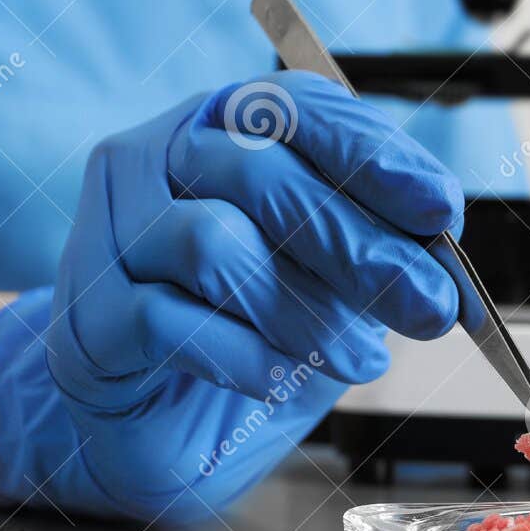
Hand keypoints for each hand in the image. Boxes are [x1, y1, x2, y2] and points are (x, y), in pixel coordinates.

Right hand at [0, 71, 461, 522]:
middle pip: (259, 172)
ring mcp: (112, 234)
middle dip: (359, 245)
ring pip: (212, 242)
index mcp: (224, 128)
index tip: (441, 209)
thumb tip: (439, 255)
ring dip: (304, 308)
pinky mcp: (88, 318)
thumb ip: (374, 249)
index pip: (296, 108)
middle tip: (429, 305)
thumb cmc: (251, 330)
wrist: (158, 422)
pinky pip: (167, 321)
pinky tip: (284, 378)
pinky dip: (244, 354)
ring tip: (361, 359)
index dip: (373, 156)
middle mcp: (156, 160)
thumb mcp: (331, 279)